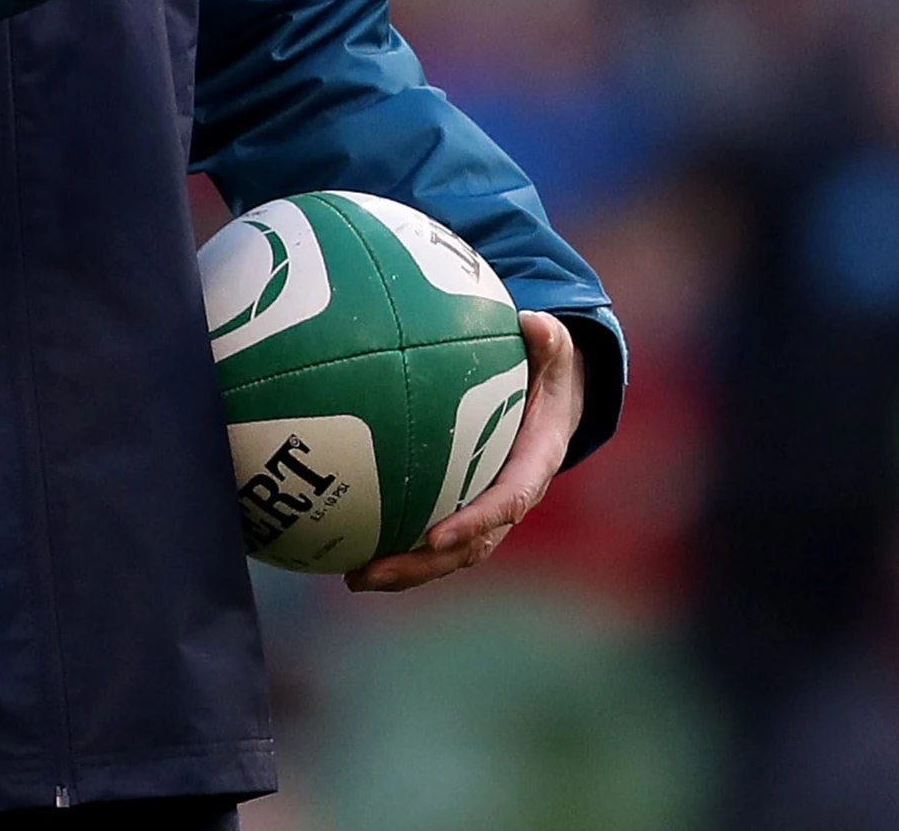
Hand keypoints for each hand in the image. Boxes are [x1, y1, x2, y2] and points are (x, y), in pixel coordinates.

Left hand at [349, 309, 582, 593]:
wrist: (552, 401)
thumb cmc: (546, 374)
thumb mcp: (554, 355)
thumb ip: (549, 342)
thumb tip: (536, 322)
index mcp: (533, 468)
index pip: (506, 504)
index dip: (474, 524)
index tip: (436, 537)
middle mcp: (507, 499)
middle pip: (468, 547)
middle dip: (422, 565)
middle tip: (372, 573)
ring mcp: (482, 508)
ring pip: (444, 552)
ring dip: (402, 569)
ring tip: (353, 576)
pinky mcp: (458, 505)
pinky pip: (425, 528)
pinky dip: (392, 540)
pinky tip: (344, 541)